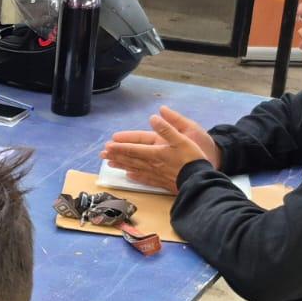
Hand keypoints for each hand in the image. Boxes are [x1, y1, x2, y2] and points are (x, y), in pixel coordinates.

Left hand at [102, 107, 217, 191]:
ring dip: (121, 165)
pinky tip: (129, 176)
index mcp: (156, 152)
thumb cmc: (192, 159)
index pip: (133, 149)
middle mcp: (152, 164)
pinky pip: (144, 179)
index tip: (108, 145)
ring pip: (134, 169)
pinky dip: (135, 177)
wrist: (198, 180)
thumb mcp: (182, 139)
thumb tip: (153, 118)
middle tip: (102, 154)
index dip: (120, 146)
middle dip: (116, 155)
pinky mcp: (161, 182)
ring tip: (110, 164)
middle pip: (131, 159)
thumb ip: (166, 128)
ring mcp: (156, 174)